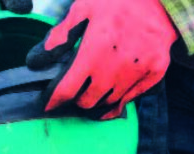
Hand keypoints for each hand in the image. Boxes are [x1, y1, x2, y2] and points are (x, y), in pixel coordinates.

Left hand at [27, 0, 177, 119]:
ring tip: (91, 94)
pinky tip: (112, 97)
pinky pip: (131, 98)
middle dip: (76, 99)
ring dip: (97, 100)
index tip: (49, 104)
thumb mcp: (84, 8)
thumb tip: (38, 60)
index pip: (69, 87)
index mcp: (95, 48)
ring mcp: (138, 72)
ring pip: (109, 102)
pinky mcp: (156, 73)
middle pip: (88, 100)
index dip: (55, 99)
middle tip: (74, 93)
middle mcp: (116, 66)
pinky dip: (119, 100)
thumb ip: (61, 35)